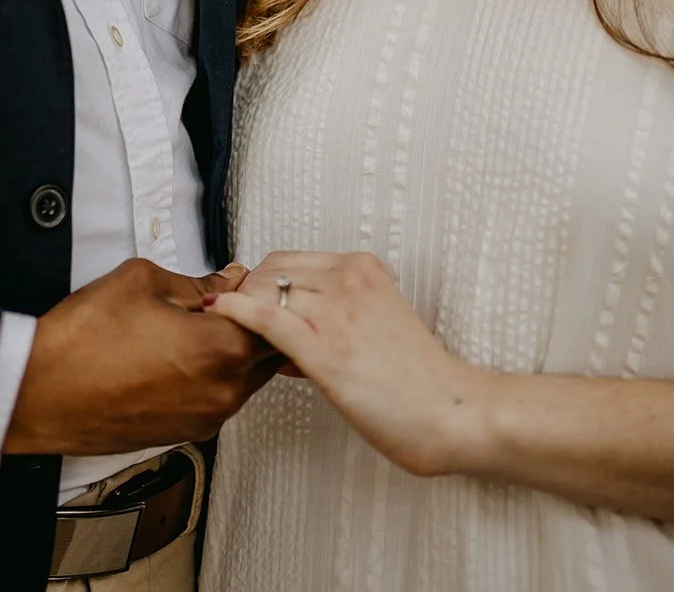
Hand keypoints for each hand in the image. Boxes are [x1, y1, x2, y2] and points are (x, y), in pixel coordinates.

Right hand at [5, 257, 273, 454]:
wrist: (39, 393)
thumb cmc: (82, 342)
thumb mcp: (144, 281)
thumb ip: (198, 281)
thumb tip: (225, 280)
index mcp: (220, 350)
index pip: (273, 318)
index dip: (262, 293)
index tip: (247, 279)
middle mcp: (221, 393)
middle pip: (265, 353)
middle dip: (253, 324)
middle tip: (227, 299)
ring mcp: (203, 419)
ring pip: (242, 379)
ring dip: (232, 351)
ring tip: (195, 325)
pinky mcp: (182, 434)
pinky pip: (215, 399)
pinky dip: (209, 375)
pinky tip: (177, 354)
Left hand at [205, 251, 488, 476]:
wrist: (452, 412)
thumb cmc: (419, 378)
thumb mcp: (379, 320)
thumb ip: (335, 313)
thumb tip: (282, 326)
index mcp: (364, 268)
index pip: (291, 261)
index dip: (266, 283)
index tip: (258, 306)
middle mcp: (349, 280)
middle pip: (273, 271)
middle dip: (251, 295)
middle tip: (246, 327)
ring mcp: (337, 313)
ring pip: (265, 291)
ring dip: (246, 312)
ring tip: (249, 344)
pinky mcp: (326, 351)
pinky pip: (267, 319)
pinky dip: (237, 312)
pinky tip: (221, 312)